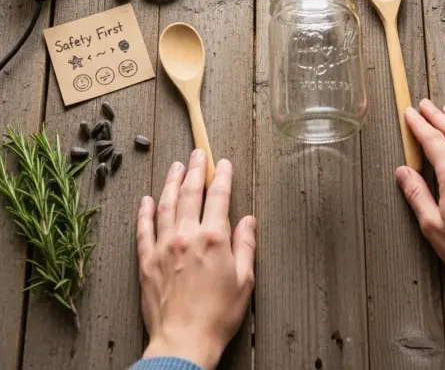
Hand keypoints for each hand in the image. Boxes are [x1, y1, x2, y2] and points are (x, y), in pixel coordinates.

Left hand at [137, 150, 255, 369]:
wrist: (183, 342)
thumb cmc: (217, 316)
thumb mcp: (244, 281)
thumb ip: (245, 245)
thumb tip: (248, 221)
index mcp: (213, 238)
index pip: (219, 197)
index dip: (222, 176)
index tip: (223, 164)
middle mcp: (187, 235)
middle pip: (190, 193)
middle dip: (195, 170)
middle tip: (197, 154)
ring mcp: (164, 246)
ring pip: (166, 204)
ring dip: (171, 182)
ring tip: (175, 167)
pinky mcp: (146, 261)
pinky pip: (144, 229)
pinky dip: (145, 212)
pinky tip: (147, 200)